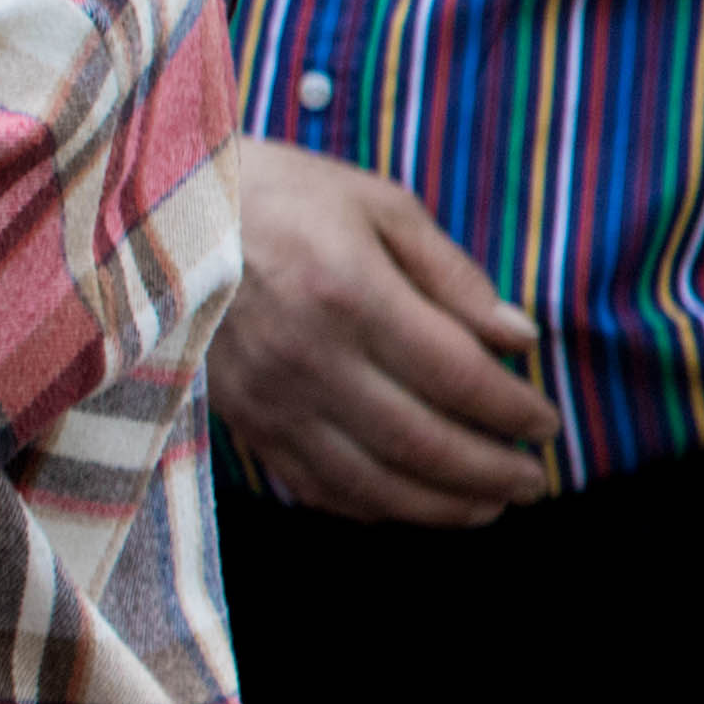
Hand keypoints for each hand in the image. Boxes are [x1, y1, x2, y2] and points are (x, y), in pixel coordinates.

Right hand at [213, 136, 556, 521]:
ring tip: (489, 507)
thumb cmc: (279, 195)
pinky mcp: (238, 418)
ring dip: (440, 505)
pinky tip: (409, 505)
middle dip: (491, 470)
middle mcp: (307, 357)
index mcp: (349, 292)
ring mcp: (267, 397)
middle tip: (534, 480)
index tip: (547, 425)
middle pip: (421, 441)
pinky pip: (312, 484)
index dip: (514, 411)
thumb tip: (519, 338)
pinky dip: (369, 507)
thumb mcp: (377, 205)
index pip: (458, 375)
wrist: (156, 212)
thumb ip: (452, 274)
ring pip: (370, 481)